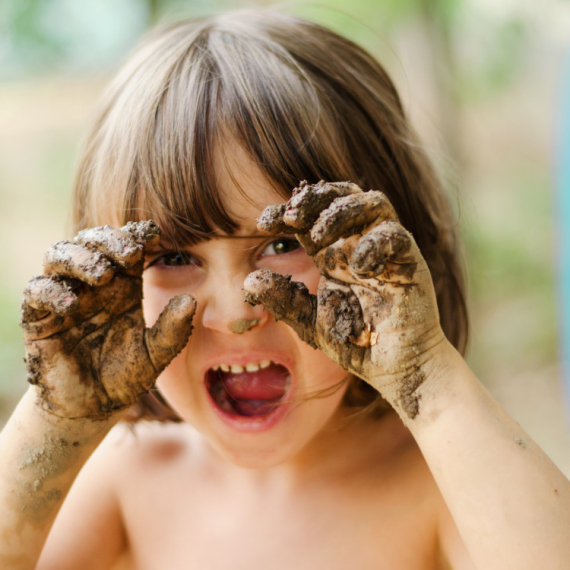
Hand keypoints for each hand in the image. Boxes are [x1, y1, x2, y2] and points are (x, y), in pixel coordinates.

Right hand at [20, 221, 195, 420]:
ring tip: (102, 274)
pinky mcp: (41, 318)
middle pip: (92, 241)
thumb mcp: (156, 353)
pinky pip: (37, 290)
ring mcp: (66, 297)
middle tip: (130, 252)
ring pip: (60, 255)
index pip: (126, 246)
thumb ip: (173, 329)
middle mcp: (94, 285)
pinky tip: (71, 305)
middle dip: (109, 239)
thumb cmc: (127, 374)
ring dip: (80, 257)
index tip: (154, 235)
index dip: (137, 235)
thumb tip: (190, 300)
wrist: (93, 407)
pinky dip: (51, 290)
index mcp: (124, 285)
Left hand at [244, 181, 446, 419]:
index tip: (263, 222)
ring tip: (319, 236)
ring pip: (372, 202)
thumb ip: (284, 300)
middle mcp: (358, 245)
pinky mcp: (409, 263)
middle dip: (315, 198)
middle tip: (292, 216)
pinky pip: (395, 236)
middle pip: (342, 196)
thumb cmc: (357, 343)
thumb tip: (248, 279)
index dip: (287, 211)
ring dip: (342, 212)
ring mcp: (385, 251)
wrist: (395, 369)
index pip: (311, 217)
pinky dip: (374, 244)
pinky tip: (357, 268)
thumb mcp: (310, 321)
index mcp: (332, 255)